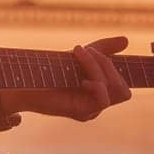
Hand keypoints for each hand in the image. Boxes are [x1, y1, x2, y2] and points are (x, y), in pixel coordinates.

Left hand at [0, 36, 132, 121]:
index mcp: (101, 90)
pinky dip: (96, 84)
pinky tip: (81, 79)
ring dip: (98, 67)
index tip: (101, 51)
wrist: (26, 80)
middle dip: (106, 64)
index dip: (120, 68)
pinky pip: (103, 99)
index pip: (123, 84)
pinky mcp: (81, 113)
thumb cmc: (53, 68)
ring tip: (78, 53)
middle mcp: (98, 103)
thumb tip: (127, 41)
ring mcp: (91, 110)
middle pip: (123, 88)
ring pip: (115, 91)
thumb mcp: (83, 54)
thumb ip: (105, 48)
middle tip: (84, 50)